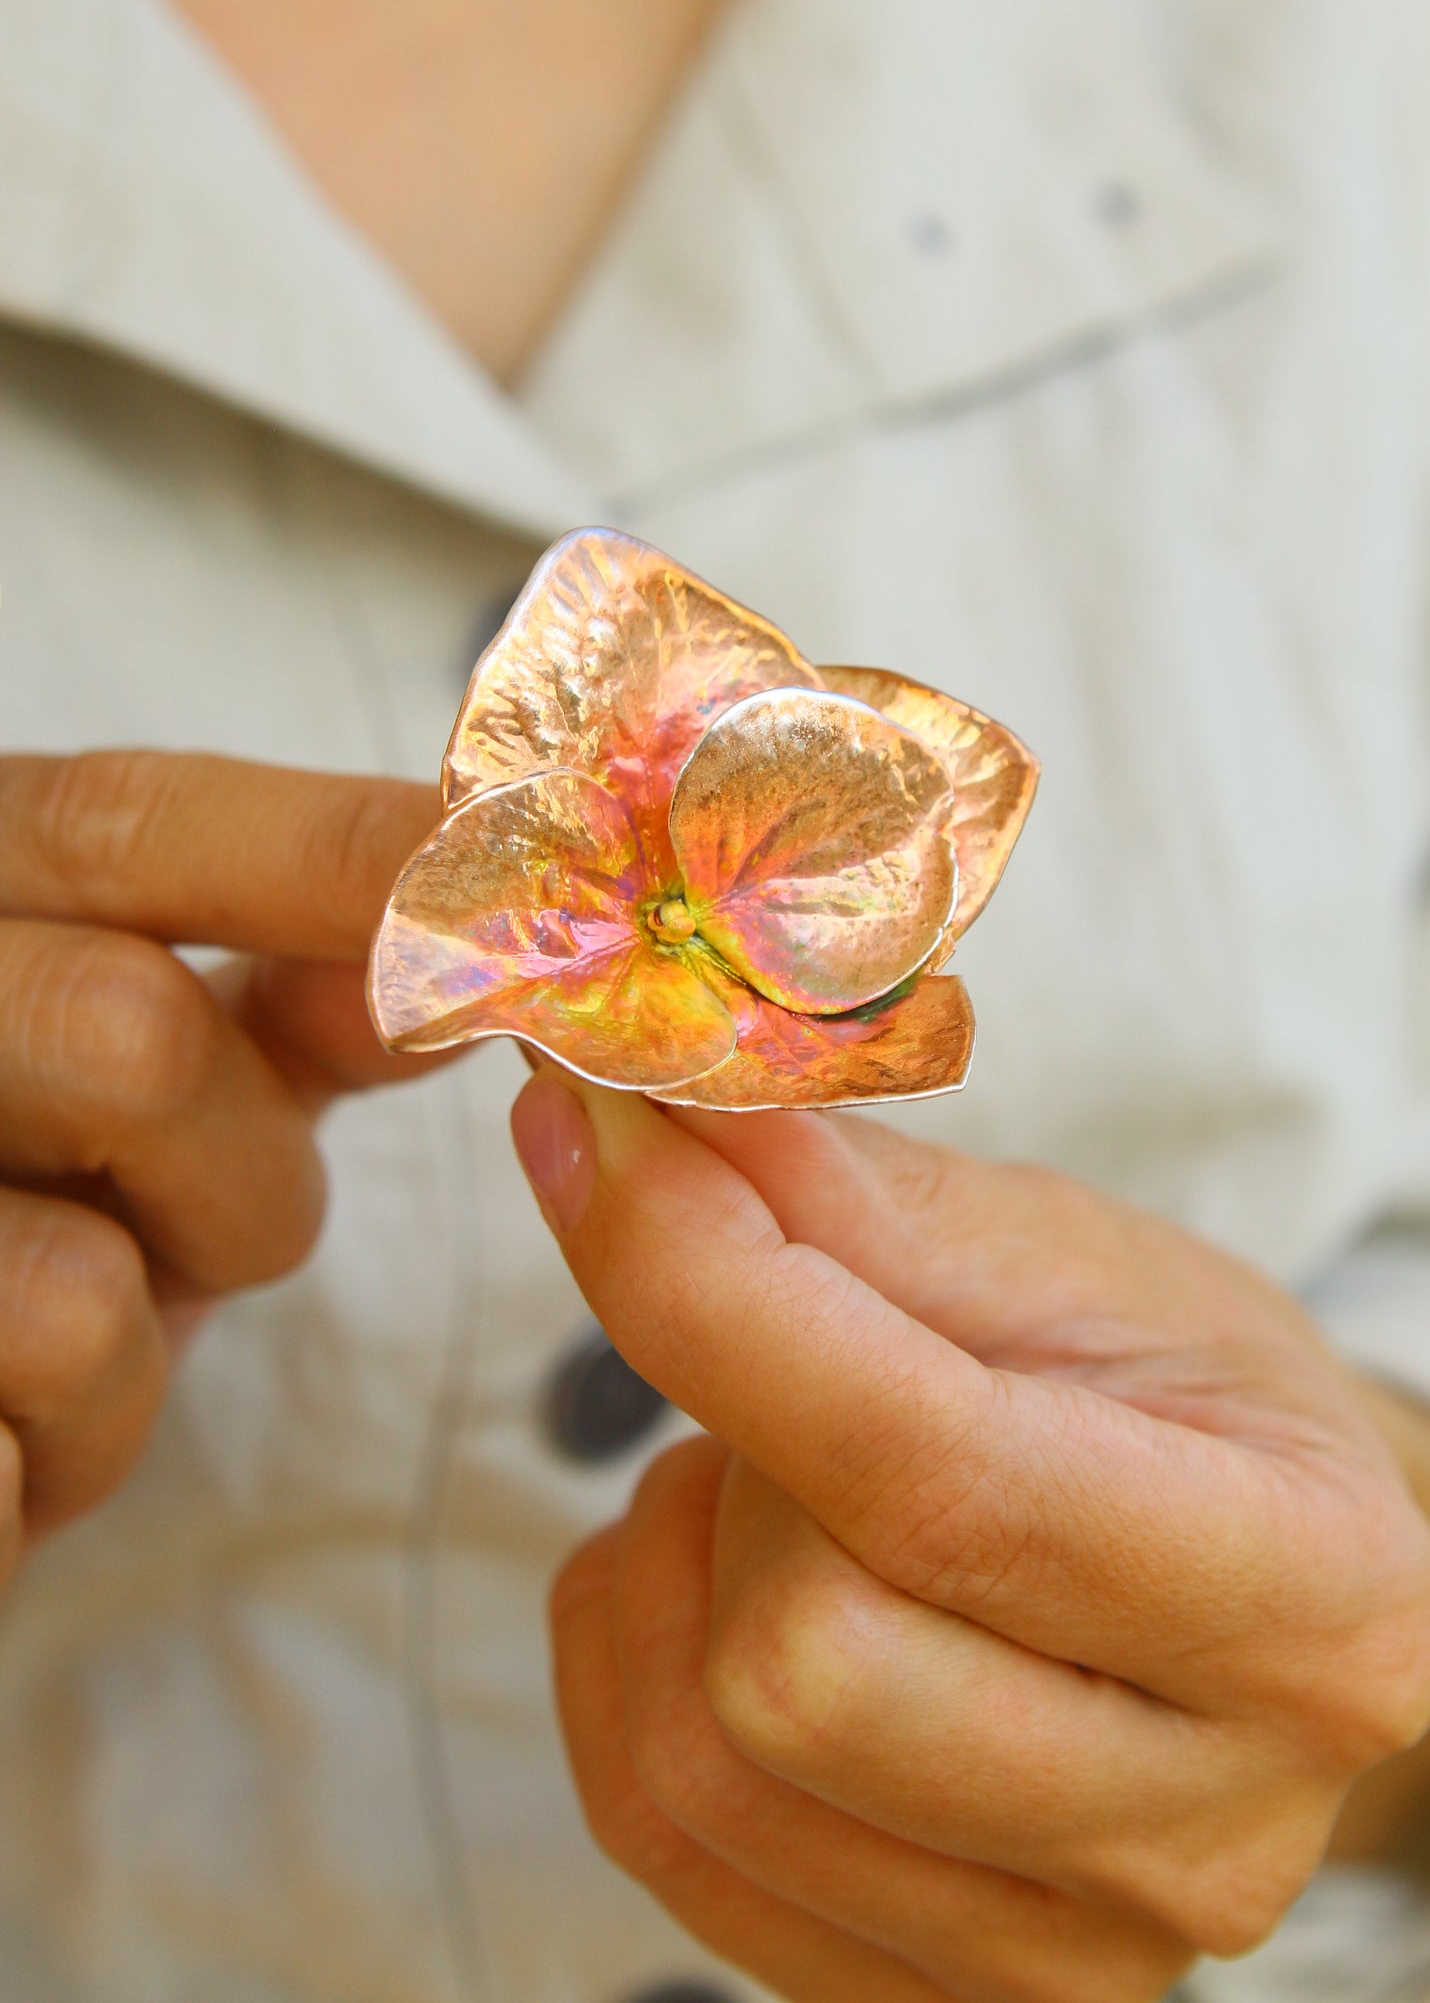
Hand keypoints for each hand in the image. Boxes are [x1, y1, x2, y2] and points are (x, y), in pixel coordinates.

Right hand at [0, 750, 436, 1561]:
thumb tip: (477, 914)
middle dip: (244, 1178)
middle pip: (131, 1042)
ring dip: (138, 1353)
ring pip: (81, 1293)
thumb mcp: (140, 1062)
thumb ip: (293, 985)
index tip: (521, 883)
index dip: (344, 852)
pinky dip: (50, 1462)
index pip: (132, 823)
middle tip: (227, 1226)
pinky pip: (6, 1463)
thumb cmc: (20, 1199)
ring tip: (67, 1343)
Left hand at [513, 1080, 1429, 2002]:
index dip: (714, 1291)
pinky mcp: (927, 1993)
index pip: (928, 1474)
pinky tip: (730, 1583)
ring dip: (676, 1562)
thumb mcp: (1067, 1262)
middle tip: (793, 1364)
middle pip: (796, 1657)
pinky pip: (659, 1831)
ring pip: (702, 1756)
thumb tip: (634, 1101)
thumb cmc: (1177, 1401)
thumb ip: (854, 1200)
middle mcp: (1206, 1830)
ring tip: (778, 1478)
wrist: (1253, 1589)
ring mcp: (1063, 1956)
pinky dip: (635, 1662)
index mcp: (1302, 1598)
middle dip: (734, 1462)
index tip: (598, 1132)